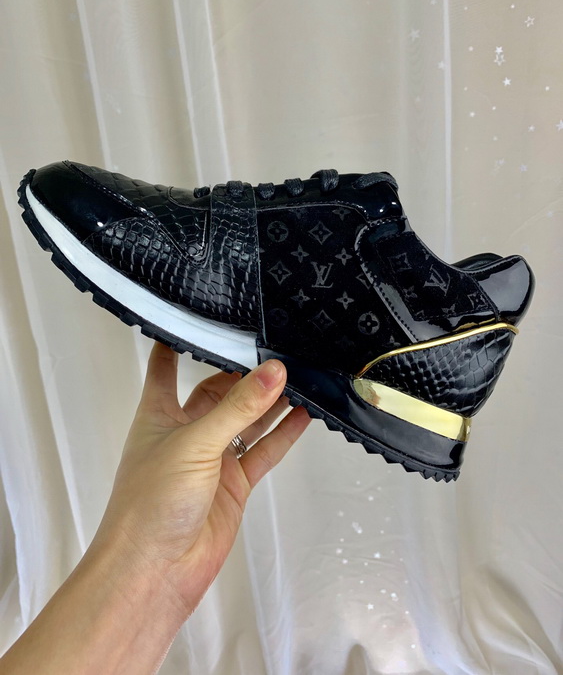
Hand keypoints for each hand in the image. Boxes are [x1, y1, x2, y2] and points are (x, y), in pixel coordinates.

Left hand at [89, 341, 311, 615]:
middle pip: (218, 392)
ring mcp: (212, 459)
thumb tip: (275, 371)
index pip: (166, 366)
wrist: (154, 571)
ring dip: (270, 402)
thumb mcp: (194, 443)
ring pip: (246, 421)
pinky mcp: (234, 485)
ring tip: (299, 376)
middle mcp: (185, 432)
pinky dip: (282, 434)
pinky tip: (302, 415)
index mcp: (158, 413)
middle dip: (245, 374)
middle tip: (277, 351)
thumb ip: (238, 408)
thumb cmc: (150, 503)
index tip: (202, 317)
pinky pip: (262, 452)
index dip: (180, 341)